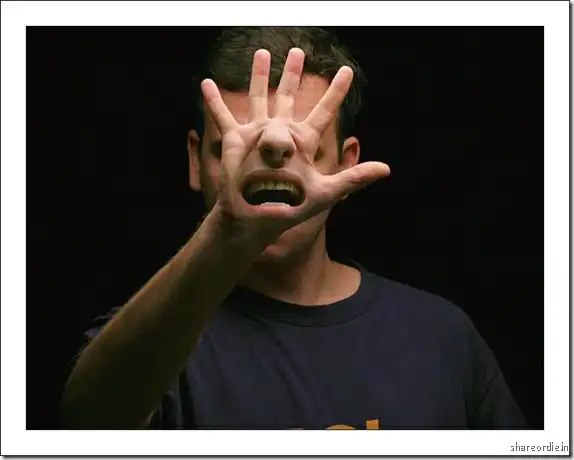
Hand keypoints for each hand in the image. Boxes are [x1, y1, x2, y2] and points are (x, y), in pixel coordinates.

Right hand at [200, 47, 390, 243]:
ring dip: (259, 76)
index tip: (347, 71)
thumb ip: (353, 178)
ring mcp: (258, 134)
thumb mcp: (325, 192)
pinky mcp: (237, 140)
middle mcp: (282, 133)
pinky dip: (214, 102)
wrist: (257, 217)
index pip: (324, 111)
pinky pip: (224, 117)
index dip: (336, 91)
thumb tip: (386, 169)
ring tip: (261, 54)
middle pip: (289, 95)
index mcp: (304, 142)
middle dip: (293, 73)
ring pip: (259, 97)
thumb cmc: (291, 207)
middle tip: (297, 51)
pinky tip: (207, 83)